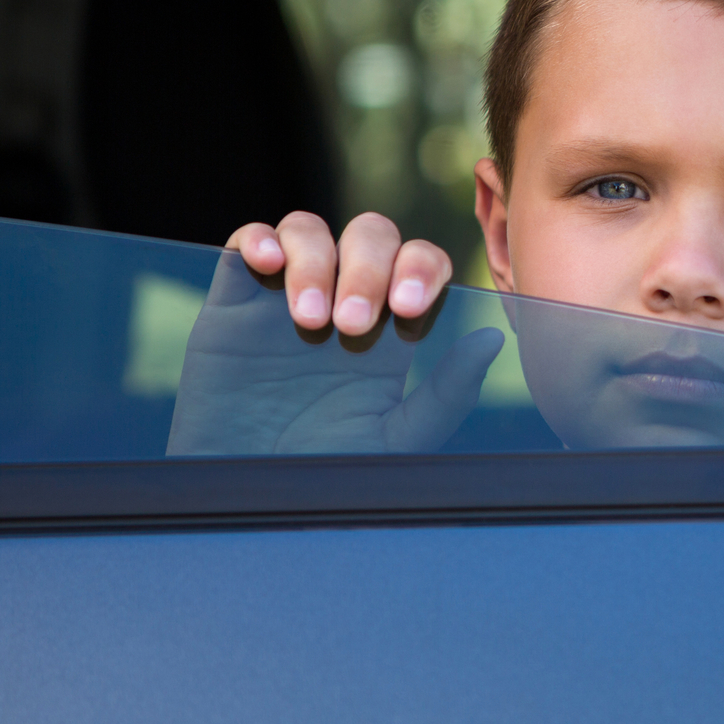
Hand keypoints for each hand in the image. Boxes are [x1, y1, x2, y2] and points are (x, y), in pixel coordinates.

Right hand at [166, 212, 498, 454]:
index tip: (407, 309)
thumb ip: (446, 394)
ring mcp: (288, 293)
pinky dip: (259, 238)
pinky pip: (248, 239)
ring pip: (311, 230)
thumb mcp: (396, 441)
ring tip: (309, 319)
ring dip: (315, 260)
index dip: (421, 268)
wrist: (247, 493)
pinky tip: (268, 264)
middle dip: (368, 268)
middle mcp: (344, 299)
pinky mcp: (234, 300)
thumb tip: (489, 338)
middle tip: (350, 326)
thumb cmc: (327, 473)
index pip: (421, 263)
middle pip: (371, 236)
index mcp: (391, 329)